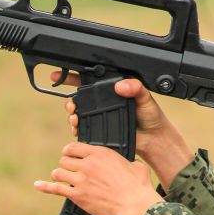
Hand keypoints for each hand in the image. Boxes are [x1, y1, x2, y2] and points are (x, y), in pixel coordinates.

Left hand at [35, 142, 157, 214]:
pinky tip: (38, 185)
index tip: (71, 154)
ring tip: (63, 178)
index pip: (74, 146)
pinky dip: (45, 186)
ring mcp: (81, 180)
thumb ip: (126, 162)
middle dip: (66, 164)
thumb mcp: (135, 165)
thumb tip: (129, 165)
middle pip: (64, 159)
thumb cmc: (138, 186)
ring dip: (60, 175)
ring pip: (59, 172)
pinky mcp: (78, 196)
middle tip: (69, 170)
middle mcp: (88, 164)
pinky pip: (55, 188)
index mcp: (101, 153)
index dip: (70, 151)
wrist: (134, 204)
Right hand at [62, 78, 192, 188]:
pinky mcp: (99, 130)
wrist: (153, 138)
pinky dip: (77, 128)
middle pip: (80, 97)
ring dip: (72, 114)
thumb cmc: (151, 115)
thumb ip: (135, 88)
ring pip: (79, 113)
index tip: (60, 76)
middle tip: (70, 105)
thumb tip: (120, 86)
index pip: (91, 80)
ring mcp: (100, 116)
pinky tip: (77, 128)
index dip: (74, 77)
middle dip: (70, 100)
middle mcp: (104, 102)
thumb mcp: (145, 97)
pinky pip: (83, 128)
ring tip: (74, 117)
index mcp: (113, 89)